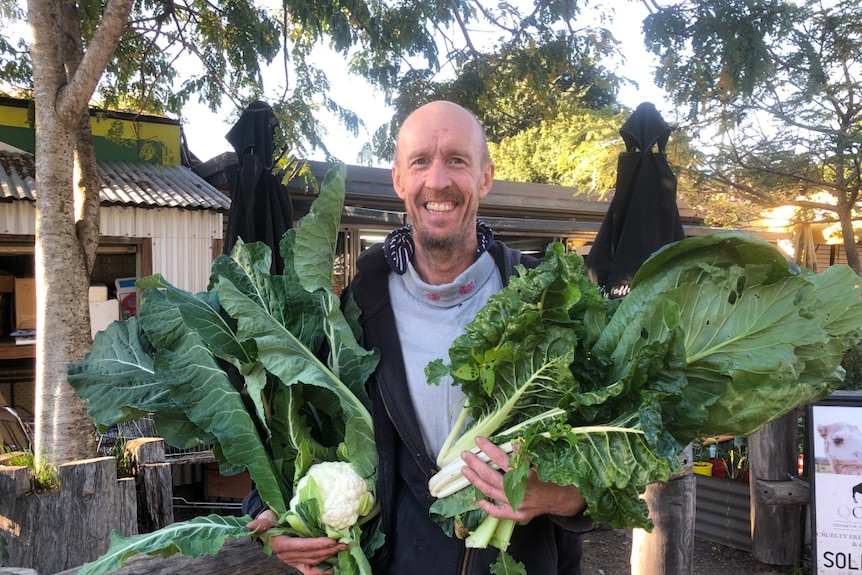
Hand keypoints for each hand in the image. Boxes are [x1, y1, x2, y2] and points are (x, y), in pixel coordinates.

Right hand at [247, 510, 346, 574]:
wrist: (268, 529)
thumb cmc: (269, 521)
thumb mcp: (265, 519)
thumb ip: (261, 523)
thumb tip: (252, 526)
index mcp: (281, 545)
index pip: (302, 546)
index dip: (316, 544)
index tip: (331, 540)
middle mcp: (287, 555)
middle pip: (311, 554)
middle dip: (328, 549)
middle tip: (344, 543)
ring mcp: (293, 561)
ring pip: (314, 560)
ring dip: (329, 556)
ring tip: (342, 548)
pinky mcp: (297, 563)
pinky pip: (310, 571)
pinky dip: (321, 571)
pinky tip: (333, 568)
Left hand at [460, 436, 585, 521]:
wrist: (563, 499)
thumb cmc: (552, 477)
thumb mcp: (542, 461)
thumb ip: (526, 454)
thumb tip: (513, 444)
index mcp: (526, 476)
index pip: (502, 460)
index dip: (488, 449)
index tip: (478, 440)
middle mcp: (519, 492)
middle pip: (491, 476)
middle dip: (476, 464)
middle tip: (465, 454)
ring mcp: (516, 505)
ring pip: (490, 492)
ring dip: (475, 480)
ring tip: (465, 470)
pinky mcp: (517, 515)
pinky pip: (497, 512)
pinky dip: (486, 505)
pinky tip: (476, 498)